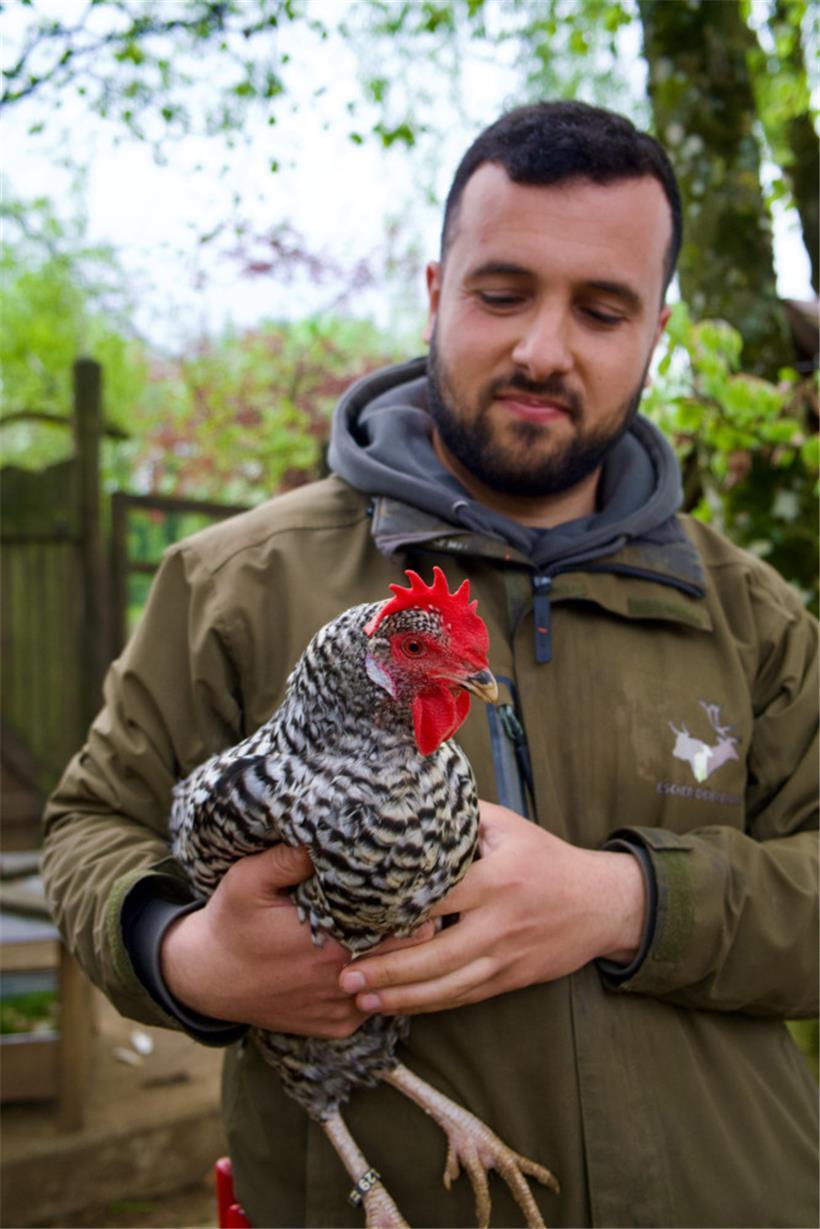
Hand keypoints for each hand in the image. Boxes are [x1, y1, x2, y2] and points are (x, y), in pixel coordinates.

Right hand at [160, 844, 432, 1037]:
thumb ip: (286, 860)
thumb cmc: (230, 923)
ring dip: (396, 958)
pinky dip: (376, 981)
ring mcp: (342, 1011)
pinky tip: (366, 955)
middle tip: (414, 900)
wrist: (206, 978)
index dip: (414, 905)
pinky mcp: (336, 1026)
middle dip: (415, 929)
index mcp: (331, 948)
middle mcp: (342, 985)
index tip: (414, 883)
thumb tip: (324, 836)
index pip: (404, 928)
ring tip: (394, 925)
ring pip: (394, 981)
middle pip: (409, 957)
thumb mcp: (248, 881)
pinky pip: (373, 1002)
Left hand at [338, 801, 646, 1015]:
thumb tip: (411, 802)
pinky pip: (463, 996)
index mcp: (497, 880)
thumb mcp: (508, 827)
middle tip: (343, 974)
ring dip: (401, 996)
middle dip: (387, 967)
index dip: (395, 911)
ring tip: (359, 998)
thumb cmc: (546, 858)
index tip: (354, 915)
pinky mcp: (510, 979)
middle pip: (436, 953)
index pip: (437, 898)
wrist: (602, 904)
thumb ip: (462, 818)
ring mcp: (505, 956)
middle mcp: (500, 923)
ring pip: (447, 985)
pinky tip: (397, 1005)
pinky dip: (428, 1004)